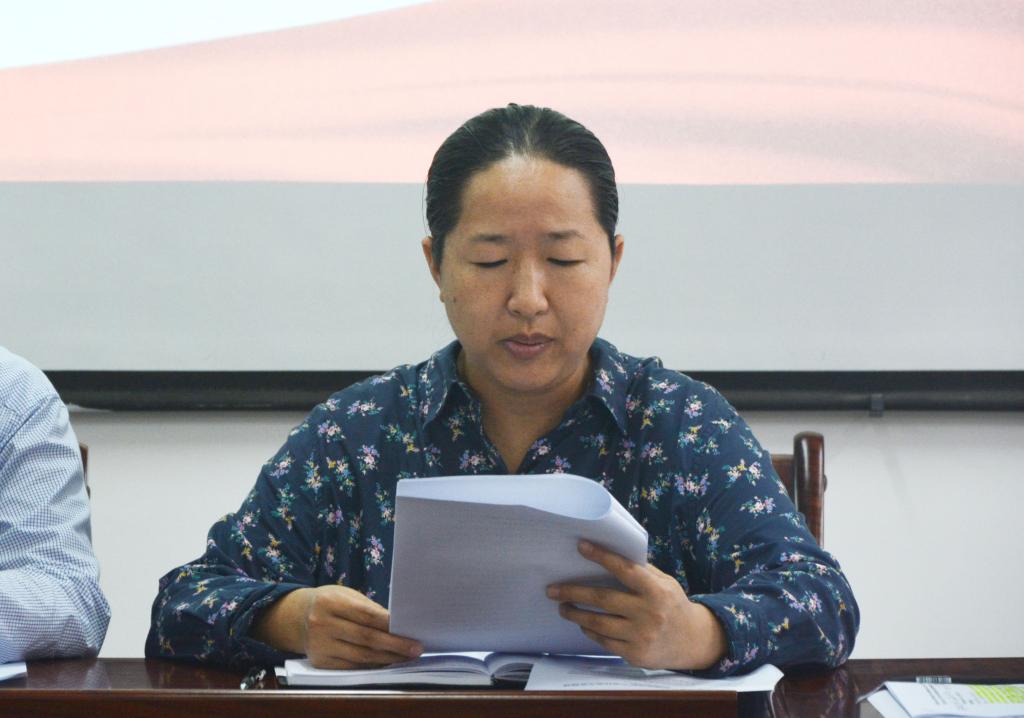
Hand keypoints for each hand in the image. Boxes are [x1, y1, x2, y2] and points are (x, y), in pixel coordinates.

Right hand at [252, 585, 422, 668]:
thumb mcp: (346, 595)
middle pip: (365, 638)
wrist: (298, 617)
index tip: (410, 629)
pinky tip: (387, 662)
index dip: (389, 624)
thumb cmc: (331, 602)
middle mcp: (321, 624)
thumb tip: (397, 625)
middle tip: (416, 648)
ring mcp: (320, 646)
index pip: (365, 615)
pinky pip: (352, 666)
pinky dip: (372, 665)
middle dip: (394, 644)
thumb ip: (369, 609)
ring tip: (406, 657)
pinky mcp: (320, 662)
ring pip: (360, 656)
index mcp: (329, 602)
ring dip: (387, 658)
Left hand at [546, 540, 727, 669]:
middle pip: (603, 599)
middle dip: (573, 592)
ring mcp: (642, 636)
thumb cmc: (673, 605)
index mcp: (657, 590)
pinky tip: (583, 624)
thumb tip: (609, 556)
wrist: (694, 641)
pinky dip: (591, 631)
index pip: (625, 570)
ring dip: (576, 614)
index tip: (581, 546)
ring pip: (599, 623)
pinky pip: (605, 642)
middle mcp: (649, 613)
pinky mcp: (636, 655)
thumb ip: (641, 572)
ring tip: (563, 607)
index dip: (602, 557)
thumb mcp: (665, 583)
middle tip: (552, 589)